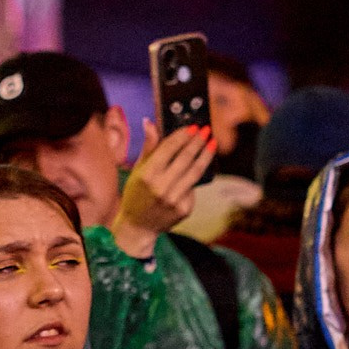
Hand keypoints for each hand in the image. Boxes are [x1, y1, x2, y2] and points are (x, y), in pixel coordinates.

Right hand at [110, 121, 215, 259]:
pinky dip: (195, 177)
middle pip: (186, 158)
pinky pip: (193, 187)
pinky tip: (196, 169)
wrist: (138, 226)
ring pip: (196, 172)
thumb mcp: (137, 170)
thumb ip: (148, 147)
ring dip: (206, 155)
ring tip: (212, 144)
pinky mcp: (184, 209)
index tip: (193, 127)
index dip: (183, 136)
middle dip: (198, 142)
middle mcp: (161, 187)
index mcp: (147, 175)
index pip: (169, 149)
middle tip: (206, 130)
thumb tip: (150, 122)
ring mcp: (174, 200)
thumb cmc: (136, 194)